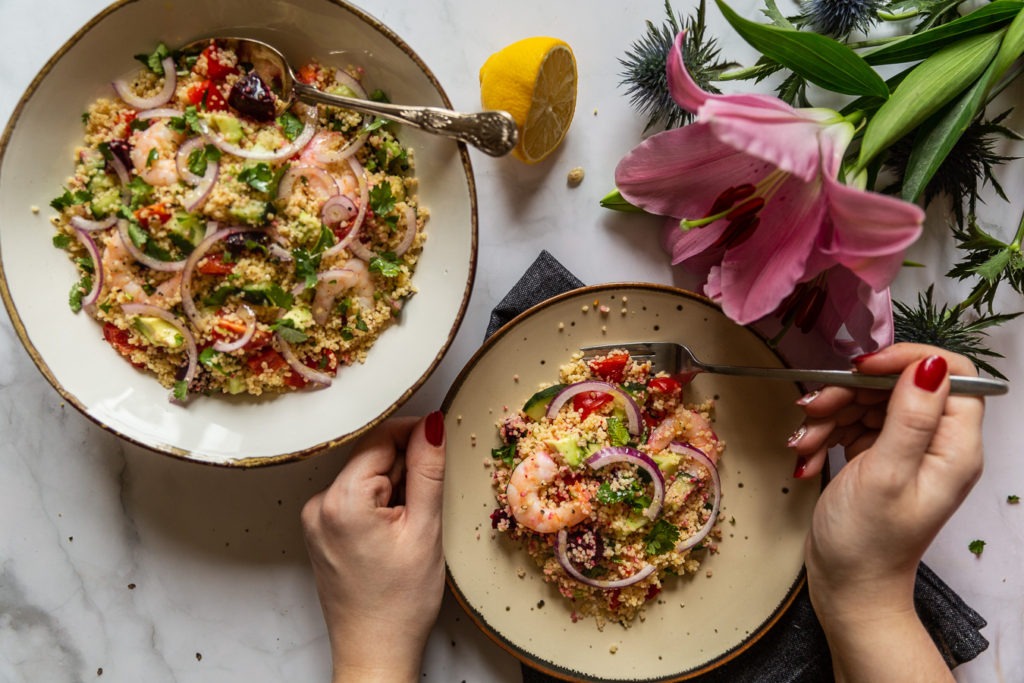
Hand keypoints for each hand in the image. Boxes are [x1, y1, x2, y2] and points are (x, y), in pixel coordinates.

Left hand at [301, 413, 445, 682]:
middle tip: (426, 503)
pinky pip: (355, 498)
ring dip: (394, 486)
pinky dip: (380, 503)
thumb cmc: (399, 603)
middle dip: (405, 467)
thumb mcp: (424, 528)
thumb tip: (431, 426)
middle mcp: (319, 504)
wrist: (375, 650)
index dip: (413, 433)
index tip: (439, 439)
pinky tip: (394, 533)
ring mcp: (316, 518)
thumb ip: (427, 469)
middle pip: (370, 456)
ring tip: (409, 525)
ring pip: (365, 476)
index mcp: (341, 500)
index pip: (379, 437)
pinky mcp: (322, 530)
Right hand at [789, 343, 983, 681]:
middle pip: (896, 385)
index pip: (949, 373)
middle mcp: (936, 444)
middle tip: (814, 409)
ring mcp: (905, 450)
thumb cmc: (868, 541)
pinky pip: (851, 424)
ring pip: (868, 402)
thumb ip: (910, 417)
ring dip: (829, 415)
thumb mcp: (886, 474)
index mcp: (954, 447)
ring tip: (804, 443)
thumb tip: (931, 364)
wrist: (846, 587)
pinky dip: (825, 434)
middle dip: (850, 392)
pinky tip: (807, 456)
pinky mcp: (878, 456)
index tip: (861, 368)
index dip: (905, 361)